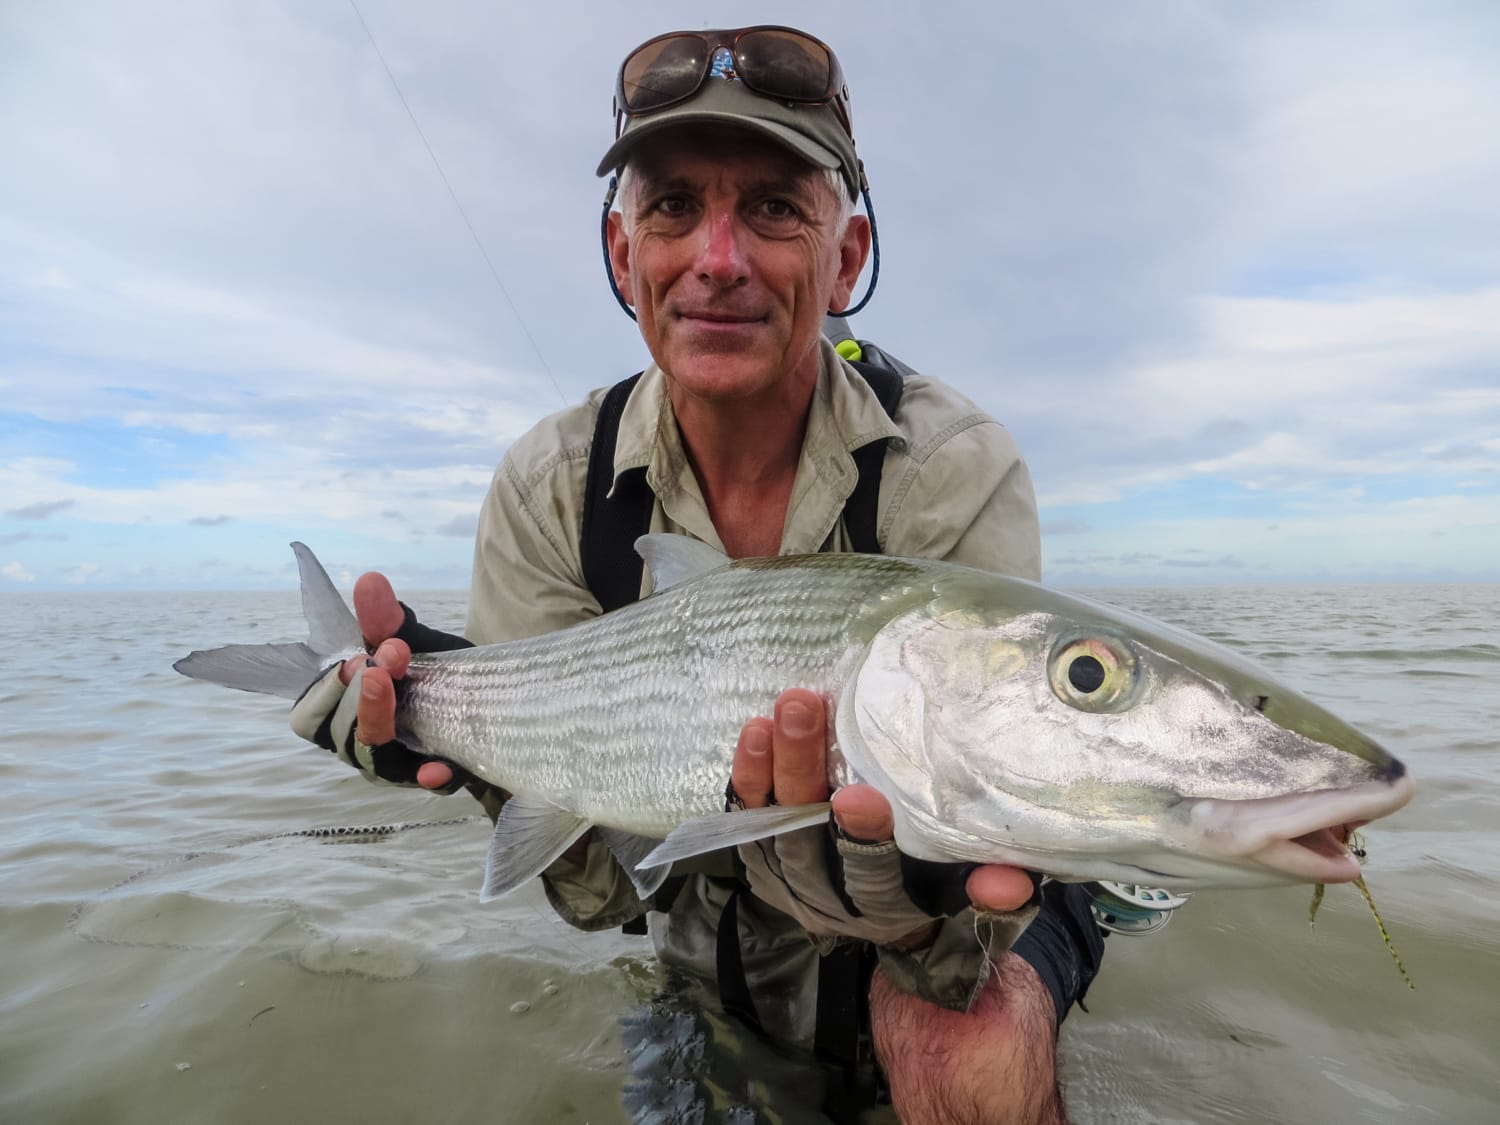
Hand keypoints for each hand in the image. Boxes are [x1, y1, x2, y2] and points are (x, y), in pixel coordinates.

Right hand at [289, 572, 463, 790]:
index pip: (308, 716)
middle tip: (380, 663)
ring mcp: (395, 766)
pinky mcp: (432, 777)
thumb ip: (387, 620)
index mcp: (341, 713)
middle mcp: (360, 744)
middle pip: (339, 736)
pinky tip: (436, 767)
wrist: (489, 695)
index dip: (325, 691)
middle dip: (357, 697)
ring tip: (391, 689)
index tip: (355, 658)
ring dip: (379, 722)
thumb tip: (370, 580)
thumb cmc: (432, 671)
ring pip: (375, 758)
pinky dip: (428, 775)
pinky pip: (425, 782)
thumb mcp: (412, 641)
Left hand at [730, 688, 1036, 946]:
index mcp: (886, 908)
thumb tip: (1008, 882)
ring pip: (771, 825)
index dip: (863, 840)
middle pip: (806, 839)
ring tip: (776, 712)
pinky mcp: (764, 857)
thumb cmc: (939, 884)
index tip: (858, 796)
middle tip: (802, 709)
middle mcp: (830, 899)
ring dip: (769, 766)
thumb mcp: (968, 888)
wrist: (891, 916)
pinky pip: (747, 819)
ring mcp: (789, 879)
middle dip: (800, 772)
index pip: (871, 876)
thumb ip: (988, 888)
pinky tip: (754, 732)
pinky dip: (748, 778)